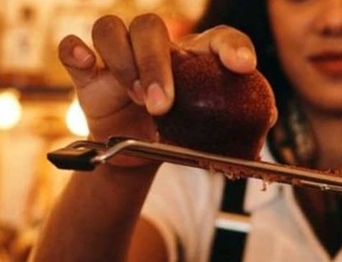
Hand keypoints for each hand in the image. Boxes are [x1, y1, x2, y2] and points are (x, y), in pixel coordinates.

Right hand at [58, 14, 258, 166]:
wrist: (140, 152)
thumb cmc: (178, 131)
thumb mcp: (208, 132)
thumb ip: (236, 122)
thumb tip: (269, 115)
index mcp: (194, 56)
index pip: (216, 37)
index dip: (231, 48)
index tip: (243, 67)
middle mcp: (155, 47)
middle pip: (151, 28)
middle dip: (156, 64)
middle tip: (163, 104)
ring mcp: (118, 57)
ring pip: (111, 29)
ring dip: (123, 61)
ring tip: (135, 98)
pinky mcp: (88, 74)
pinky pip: (72, 47)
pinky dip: (75, 50)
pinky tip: (85, 63)